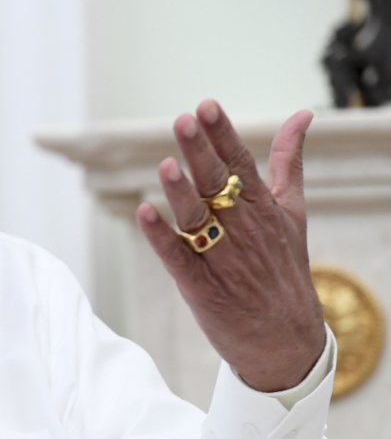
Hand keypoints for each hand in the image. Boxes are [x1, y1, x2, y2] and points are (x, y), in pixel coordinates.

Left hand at [136, 100, 325, 391]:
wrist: (286, 339)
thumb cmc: (284, 267)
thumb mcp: (293, 211)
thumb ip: (289, 162)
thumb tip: (301, 115)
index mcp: (262, 207)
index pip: (240, 163)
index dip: (222, 134)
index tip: (206, 106)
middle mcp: (241, 228)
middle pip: (216, 184)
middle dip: (200, 152)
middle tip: (183, 121)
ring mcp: (219, 257)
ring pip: (196, 218)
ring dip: (180, 192)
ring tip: (167, 164)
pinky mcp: (199, 284)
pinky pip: (176, 256)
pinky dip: (160, 237)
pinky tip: (143, 213)